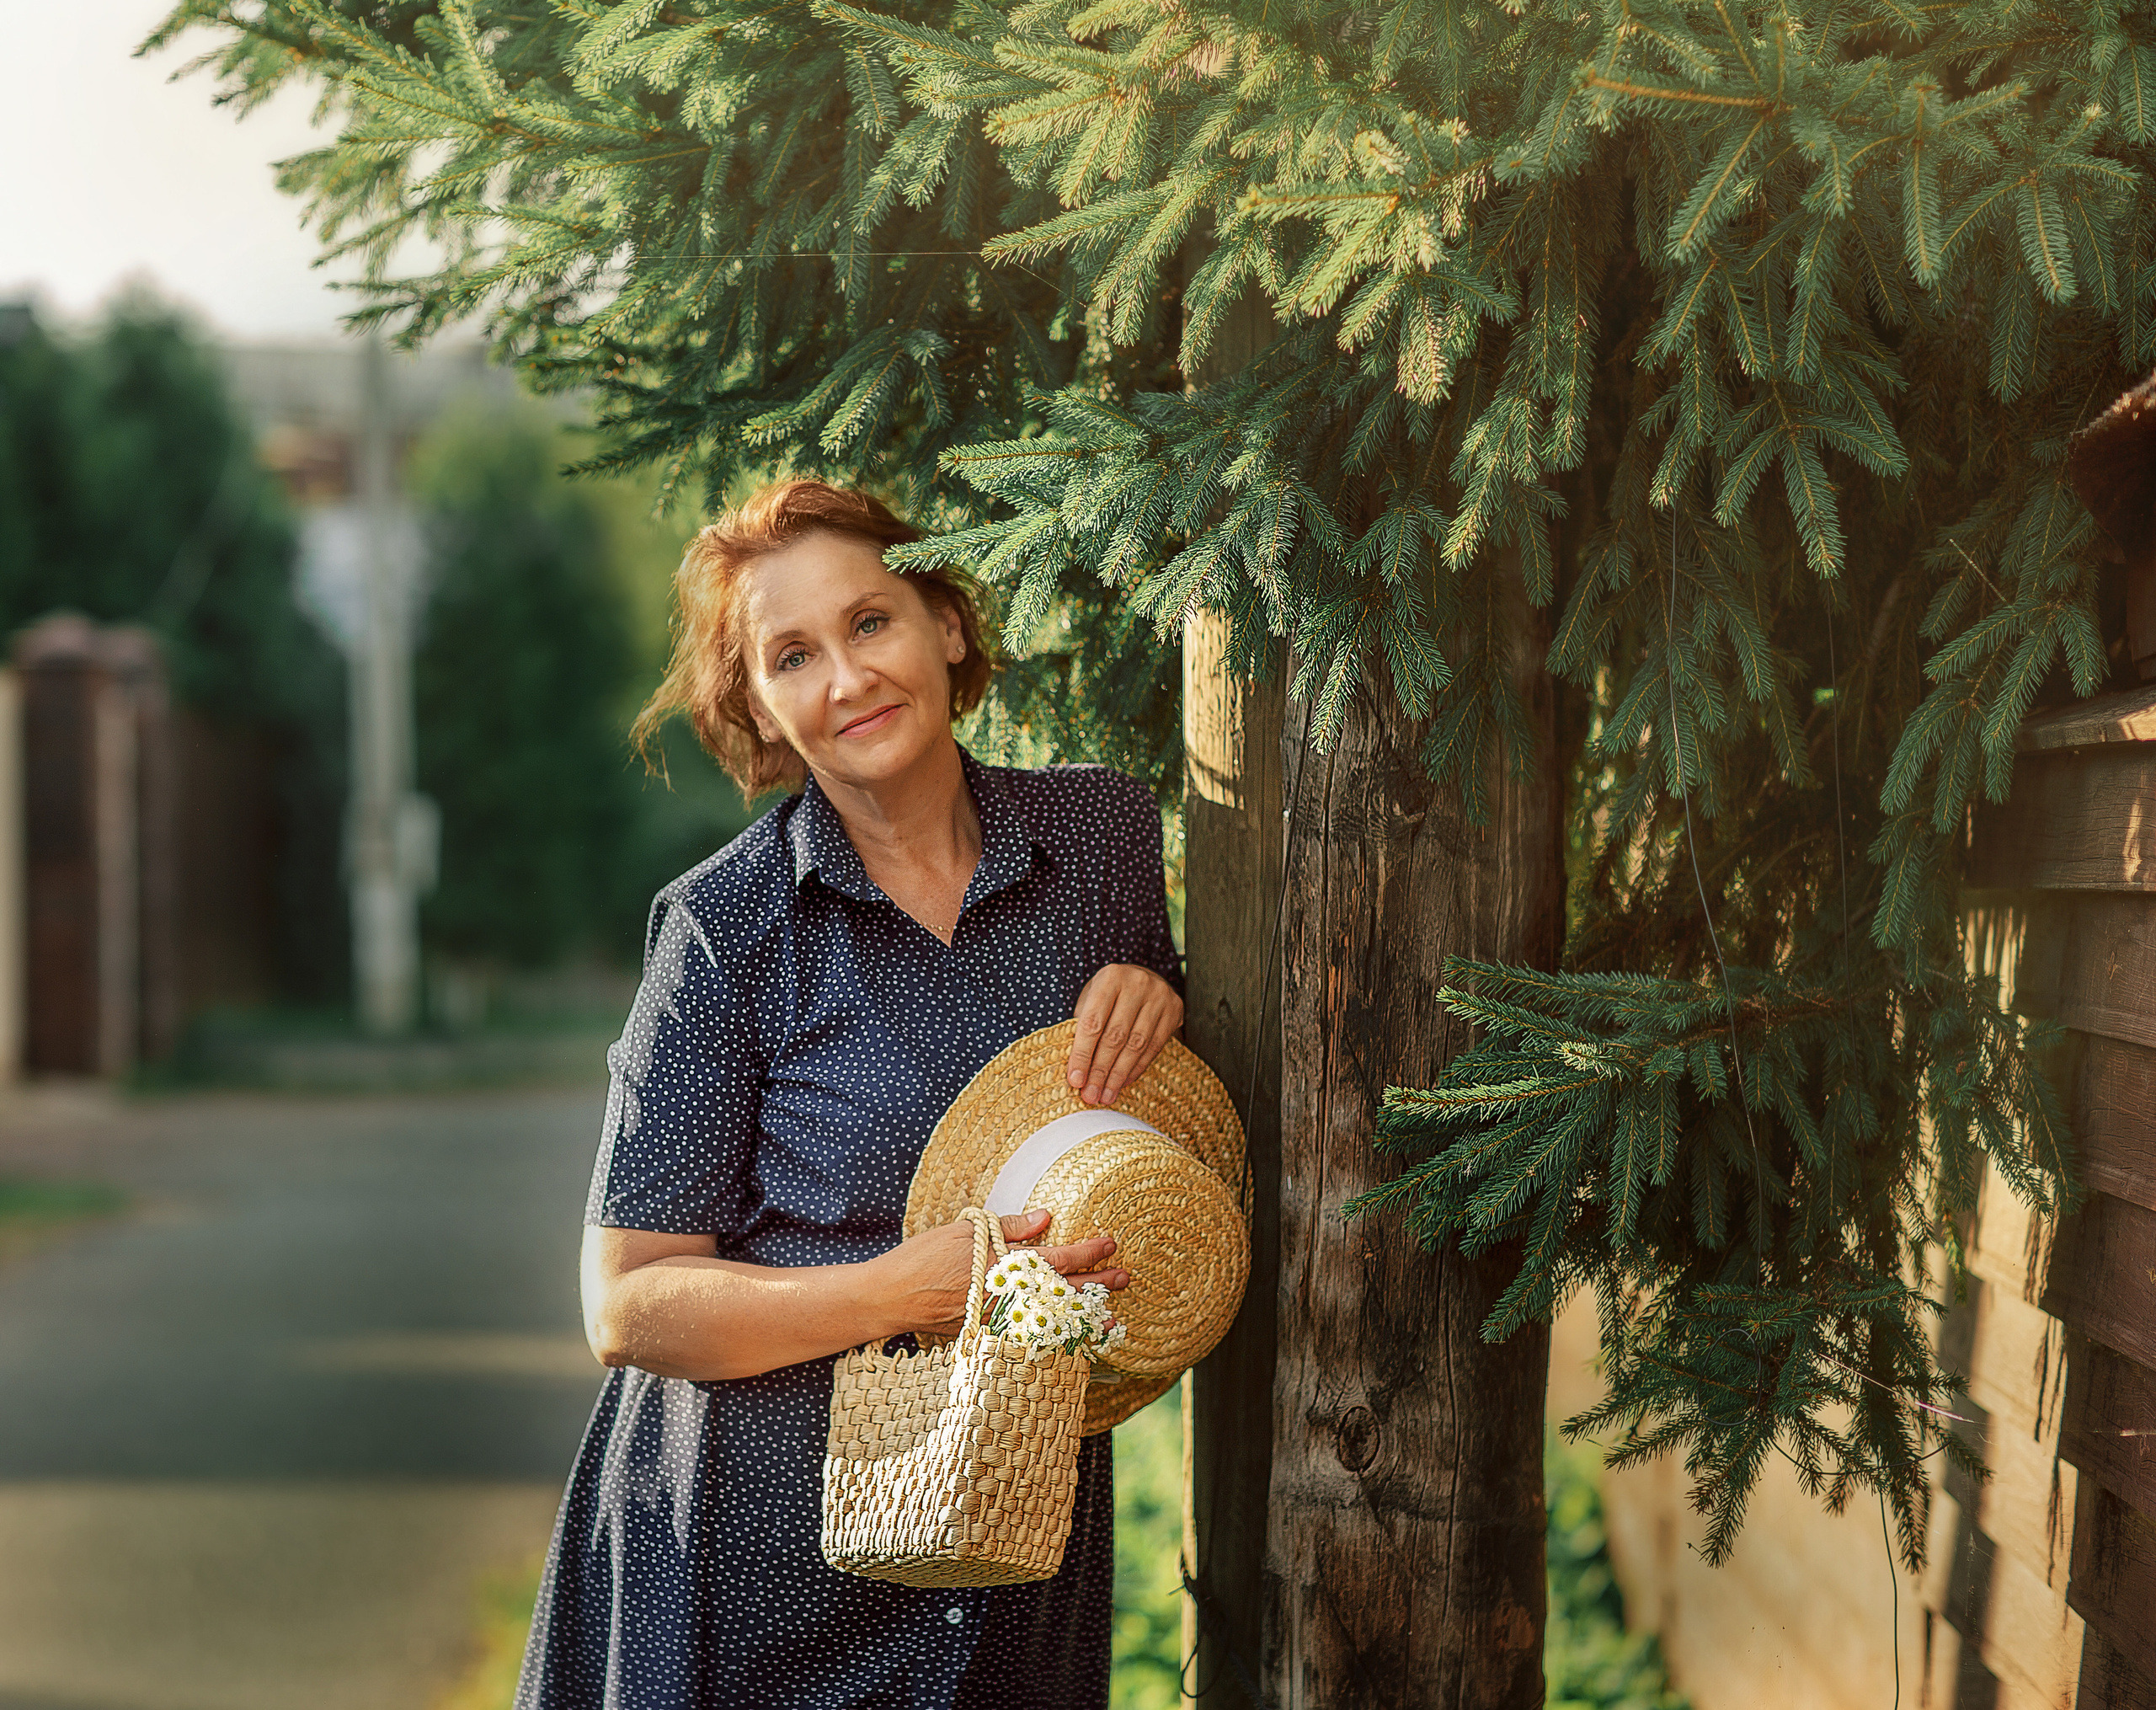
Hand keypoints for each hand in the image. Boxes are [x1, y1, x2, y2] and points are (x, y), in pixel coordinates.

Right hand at [870, 1210, 1128, 1340]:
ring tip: (1110, 1320)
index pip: (1054, 1257)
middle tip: (1124, 1278)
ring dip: (1081, 1318)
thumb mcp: (964, 1230)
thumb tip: (1046, 1217)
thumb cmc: (922, 1257)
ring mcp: (997, 1319)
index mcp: (1001, 1264)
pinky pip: (1028, 1334)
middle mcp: (1004, 1295)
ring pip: (1049, 1318)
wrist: (889, 1296)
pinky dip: (1052, 1336)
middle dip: (1094, 1284)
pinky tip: (1070, 1338)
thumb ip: (1008, 1226)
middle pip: (1059, 1291)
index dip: (1085, 1251)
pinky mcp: (987, 1334)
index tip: (1110, 1244)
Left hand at [1067, 963, 1182, 1106]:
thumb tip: (1076, 1070)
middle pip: (1115, 1036)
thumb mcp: (1091, 998)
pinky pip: (1154, 1047)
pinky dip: (1136, 1068)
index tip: (1075, 1080)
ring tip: (1105, 1095)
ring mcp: (1159, 996)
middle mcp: (1137, 983)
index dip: (1082, 1054)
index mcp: (1110, 978)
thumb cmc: (1110, 993)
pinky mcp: (1174, 1011)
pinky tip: (1122, 1082)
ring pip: (1136, 1045)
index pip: (1092, 1022)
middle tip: (1090, 1095)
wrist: (1143, 977)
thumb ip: (1083, 1027)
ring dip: (1118, 1075)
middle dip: (1100, 1070)